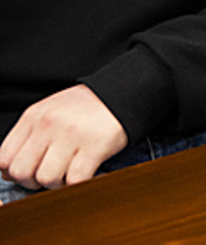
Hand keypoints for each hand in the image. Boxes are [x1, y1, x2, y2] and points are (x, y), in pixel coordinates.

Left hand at [0, 86, 128, 190]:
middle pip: (22, 172)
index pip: (4, 158)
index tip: (30, 171)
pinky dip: (78, 184)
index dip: (13, 172)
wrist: (123, 92)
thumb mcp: (50, 112)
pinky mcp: (95, 146)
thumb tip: (10, 172)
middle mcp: (49, 124)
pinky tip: (85, 175)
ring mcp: (72, 135)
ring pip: (47, 179)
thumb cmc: (85, 108)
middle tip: (50, 175)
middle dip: (33, 181)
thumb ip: (29, 137)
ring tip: (69, 174)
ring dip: (58, 184)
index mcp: (34, 116)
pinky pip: (75, 180)